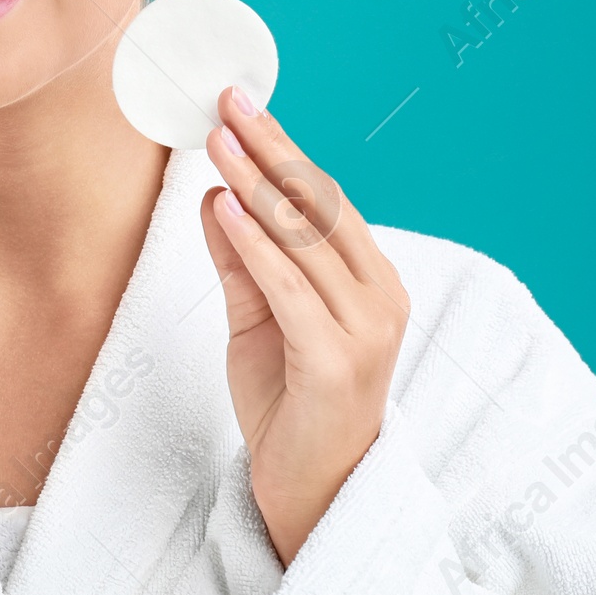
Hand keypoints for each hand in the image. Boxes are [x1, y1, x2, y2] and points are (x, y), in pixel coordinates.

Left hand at [201, 88, 408, 566]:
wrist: (310, 492)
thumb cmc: (288, 402)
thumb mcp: (256, 318)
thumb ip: (240, 260)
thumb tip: (215, 193)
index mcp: (370, 279)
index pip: (323, 199)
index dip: (281, 149)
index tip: (241, 105)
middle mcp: (380, 296)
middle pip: (318, 206)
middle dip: (270, 150)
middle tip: (228, 103)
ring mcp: (366, 328)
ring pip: (304, 239)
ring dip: (256, 185)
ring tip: (217, 142)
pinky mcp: (337, 360)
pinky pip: (290, 289)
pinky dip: (256, 244)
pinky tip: (226, 207)